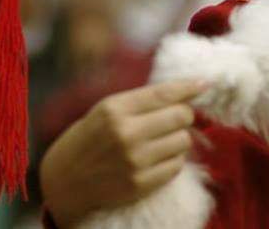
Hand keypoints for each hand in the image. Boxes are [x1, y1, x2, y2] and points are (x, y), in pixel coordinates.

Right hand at [39, 80, 205, 226]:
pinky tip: (156, 158)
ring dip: (178, 139)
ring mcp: (135, 161)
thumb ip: (141, 100)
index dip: (188, 87)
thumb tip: (184, 91)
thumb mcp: (106, 110)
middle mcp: (126, 134)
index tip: (203, 84)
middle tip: (174, 118)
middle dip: (183, 115)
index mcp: (115, 109)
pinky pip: (177, 165)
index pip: (164, 93)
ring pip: (184, 141)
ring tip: (160, 141)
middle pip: (181, 116)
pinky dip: (172, 159)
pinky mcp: (142, 184)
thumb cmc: (87, 139)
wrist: (64, 182)